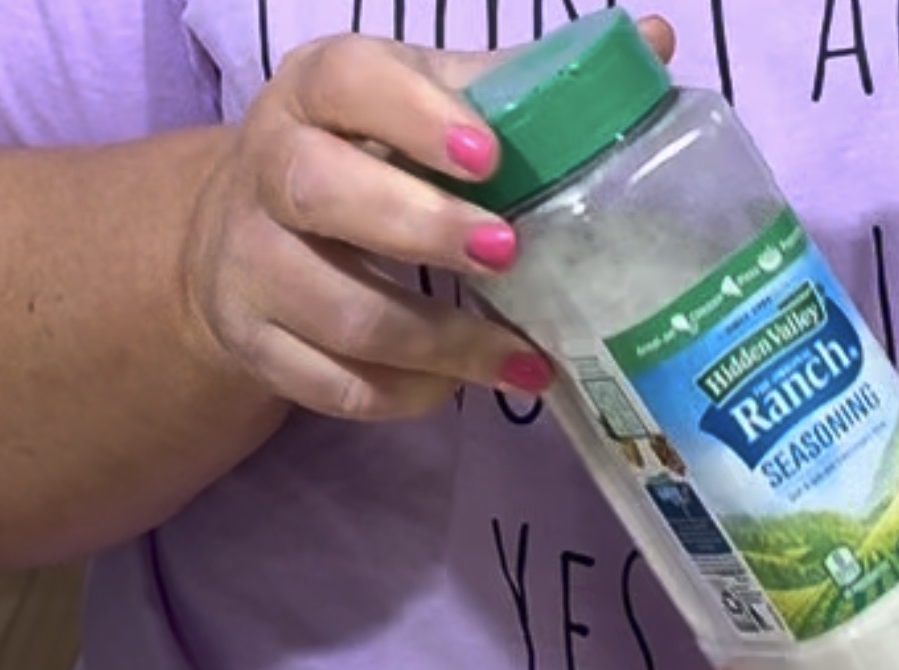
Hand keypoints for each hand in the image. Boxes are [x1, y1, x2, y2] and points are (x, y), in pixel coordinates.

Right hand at [180, 21, 674, 420]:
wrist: (244, 236)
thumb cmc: (367, 159)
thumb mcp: (427, 108)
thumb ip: (520, 88)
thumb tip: (654, 44)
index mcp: (315, 92)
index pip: (348, 81)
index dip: (417, 117)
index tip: (492, 157)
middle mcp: (269, 171)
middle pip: (322, 193)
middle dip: (422, 229)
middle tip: (509, 254)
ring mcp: (251, 266)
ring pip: (339, 311)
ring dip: (440, 342)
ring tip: (521, 360)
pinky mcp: (257, 346)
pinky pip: (333, 386)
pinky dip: (406, 395)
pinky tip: (461, 387)